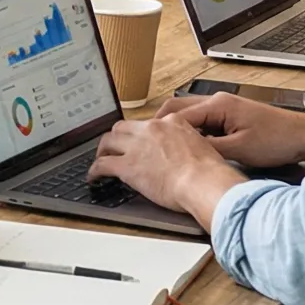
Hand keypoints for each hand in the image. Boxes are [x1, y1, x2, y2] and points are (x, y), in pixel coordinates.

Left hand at [90, 114, 241, 219]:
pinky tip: (94, 177)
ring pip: (109, 141)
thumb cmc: (210, 172)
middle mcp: (151, 129)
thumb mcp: (204, 147)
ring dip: (103, 150)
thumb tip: (187, 155)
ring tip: (101, 159)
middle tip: (115, 147)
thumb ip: (189, 145)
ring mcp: (137, 146)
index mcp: (172, 122)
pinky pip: (103, 165)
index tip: (140, 142)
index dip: (141, 134)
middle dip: (117, 137)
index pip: (149, 124)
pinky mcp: (127, 166)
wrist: (204, 182)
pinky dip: (95, 171)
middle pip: (124, 127)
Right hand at [157, 92, 304, 168]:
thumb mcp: (239, 150)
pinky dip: (190, 132)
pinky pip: (201, 122)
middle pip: (177, 109)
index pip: (177, 115)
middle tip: (147, 145)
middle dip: (161, 127)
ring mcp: (223, 108)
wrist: (302, 136)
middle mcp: (217, 101)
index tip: (147, 145)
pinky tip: (188, 148)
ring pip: (188, 115)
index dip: (160, 131)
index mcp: (217, 105)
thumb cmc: (277, 140)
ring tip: (164, 148)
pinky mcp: (229, 116)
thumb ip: (209, 150)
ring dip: (176, 129)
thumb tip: (184, 154)